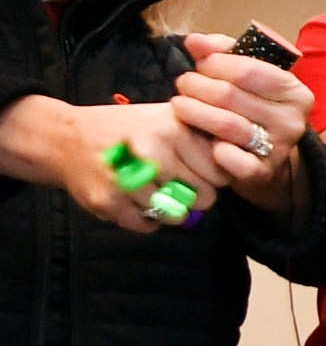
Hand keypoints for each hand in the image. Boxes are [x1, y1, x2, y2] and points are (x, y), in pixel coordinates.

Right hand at [57, 101, 226, 230]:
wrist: (66, 138)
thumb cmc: (129, 132)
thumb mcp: (169, 119)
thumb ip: (203, 140)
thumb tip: (239, 168)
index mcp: (175, 128)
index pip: (221, 174)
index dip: (212, 178)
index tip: (197, 172)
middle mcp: (154, 150)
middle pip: (204, 198)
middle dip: (193, 197)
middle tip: (174, 185)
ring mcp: (129, 177)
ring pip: (176, 215)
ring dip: (167, 209)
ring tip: (150, 189)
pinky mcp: (109, 200)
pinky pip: (147, 226)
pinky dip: (144, 219)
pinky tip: (133, 199)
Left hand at [170, 31, 311, 190]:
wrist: (268, 155)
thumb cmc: (253, 106)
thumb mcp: (247, 75)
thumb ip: (222, 52)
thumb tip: (195, 41)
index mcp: (294, 91)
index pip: (247, 69)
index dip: (214, 63)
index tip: (201, 64)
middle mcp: (292, 120)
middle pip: (231, 95)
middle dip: (196, 86)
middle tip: (183, 84)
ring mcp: (280, 148)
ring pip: (227, 125)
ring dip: (193, 112)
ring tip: (179, 105)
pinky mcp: (263, 172)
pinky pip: (234, 160)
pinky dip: (215, 151)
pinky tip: (203, 140)